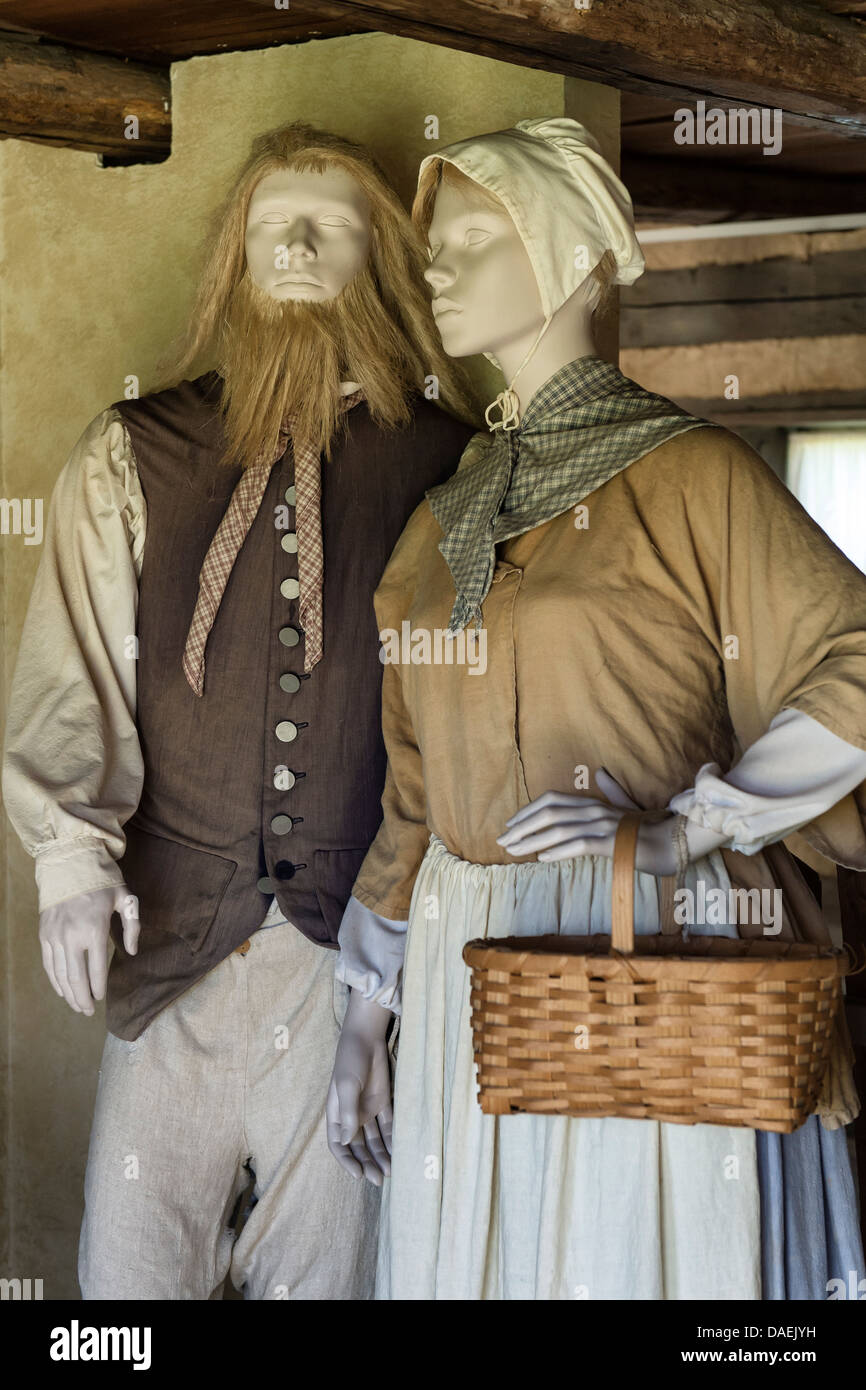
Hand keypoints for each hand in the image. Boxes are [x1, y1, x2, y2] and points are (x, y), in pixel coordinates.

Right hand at [38, 883, 138, 1015]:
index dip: (99, 988)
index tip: (101, 999)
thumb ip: (132, 927)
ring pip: (59, 974)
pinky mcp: (44, 934)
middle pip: (76, 978)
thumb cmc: (102, 880)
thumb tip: (132, 951)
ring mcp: (55, 936)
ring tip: (76, 1006)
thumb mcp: (125, 899)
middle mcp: (71, 936)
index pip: (96, 969)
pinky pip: (48, 964)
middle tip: (88, 1012)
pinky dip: (54, 980)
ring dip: (68, 994)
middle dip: (82, 998)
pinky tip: (62, 990)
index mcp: (94, 929)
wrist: (69, 862)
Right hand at [326, 988, 393, 1186]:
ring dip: (382, 1156)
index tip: (358, 1175)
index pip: (339, 1145)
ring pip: (375, 1140)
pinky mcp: (383, 1103)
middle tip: (379, 1180)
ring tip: (391, 1172)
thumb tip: (348, 1141)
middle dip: (368, 1164)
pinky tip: (400, 1153)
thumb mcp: (347, 1086)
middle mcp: (351, 1116)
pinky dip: (393, 1140)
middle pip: (359, 1147)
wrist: (367, 1038)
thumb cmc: (351, 1060)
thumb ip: (348, 1113)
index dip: (346, 1161)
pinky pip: (388, 1127)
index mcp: (336, 1114)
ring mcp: (368, 1110)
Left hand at [496, 768, 677, 874]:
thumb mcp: (627, 808)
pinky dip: (559, 851)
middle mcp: (594, 810)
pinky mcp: (612, 843)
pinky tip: (542, 858)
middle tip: (502, 841)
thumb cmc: (648, 828)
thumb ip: (612, 792)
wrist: (675, 842)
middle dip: (522, 826)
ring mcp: (603, 825)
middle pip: (549, 813)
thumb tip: (601, 772)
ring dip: (532, 841)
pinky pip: (580, 845)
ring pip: (559, 830)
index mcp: (593, 802)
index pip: (552, 800)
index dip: (528, 811)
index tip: (510, 825)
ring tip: (513, 851)